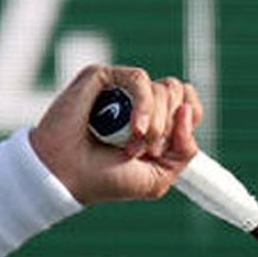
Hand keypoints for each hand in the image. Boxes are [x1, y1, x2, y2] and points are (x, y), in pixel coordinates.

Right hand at [31, 64, 201, 203]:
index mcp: (154, 121)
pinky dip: (144, 107)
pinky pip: (140, 79)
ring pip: (164, 89)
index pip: (189, 104)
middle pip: (178, 94)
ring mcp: (122, 88)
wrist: (68, 176)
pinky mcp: (104, 77)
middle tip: (142, 152)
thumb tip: (188, 112)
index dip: (189, 120)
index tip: (169, 145)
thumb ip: (184, 152)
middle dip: (166, 130)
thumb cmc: (106, 179)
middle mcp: (140, 101)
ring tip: (130, 147)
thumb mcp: (157, 177)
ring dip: (154, 125)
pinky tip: (134, 129)